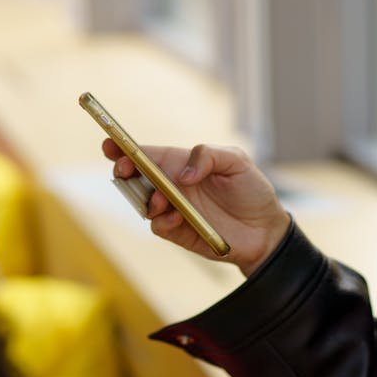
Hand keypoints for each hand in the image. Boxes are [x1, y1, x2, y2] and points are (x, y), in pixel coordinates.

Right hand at [102, 139, 290, 276]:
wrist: (267, 231)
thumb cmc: (252, 191)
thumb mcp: (237, 161)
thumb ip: (208, 155)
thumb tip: (183, 174)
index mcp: (182, 164)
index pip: (146, 154)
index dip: (124, 148)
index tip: (110, 144)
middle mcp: (172, 186)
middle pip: (135, 177)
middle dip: (123, 170)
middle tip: (125, 169)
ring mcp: (173, 210)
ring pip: (141, 202)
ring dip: (144, 197)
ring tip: (161, 198)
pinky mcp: (178, 232)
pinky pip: (158, 226)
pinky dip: (162, 220)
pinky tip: (178, 216)